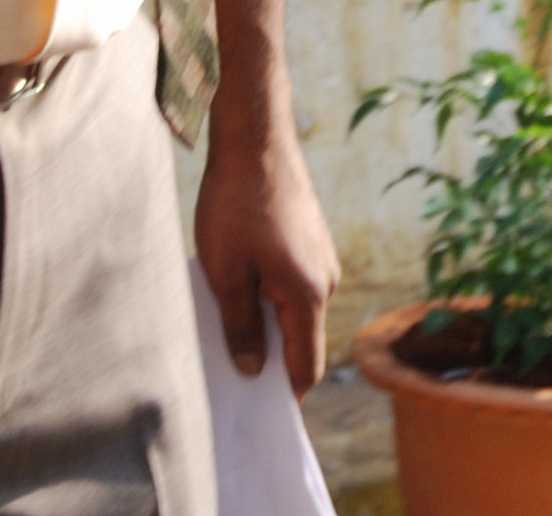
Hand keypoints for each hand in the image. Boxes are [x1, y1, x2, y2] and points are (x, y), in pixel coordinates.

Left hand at [194, 95, 338, 391]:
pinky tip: (239, 283)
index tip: (254, 411)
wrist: (256, 138)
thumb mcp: (225, 272)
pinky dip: (271, 295)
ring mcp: (322, 258)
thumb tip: (253, 371)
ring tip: (227, 318)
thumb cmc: (236, 203)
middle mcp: (326, 280)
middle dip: (270, 358)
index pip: (305, 365)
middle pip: (303, 340)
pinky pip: (295, 284)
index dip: (282, 394)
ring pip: (297, 310)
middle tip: (229, 367)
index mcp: (308, 294)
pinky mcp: (312, 241)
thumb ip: (241, 326)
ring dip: (267, 321)